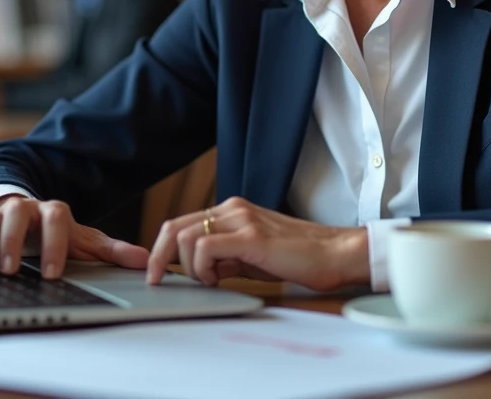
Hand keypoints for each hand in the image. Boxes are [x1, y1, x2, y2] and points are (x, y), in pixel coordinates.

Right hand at [0, 195, 149, 279]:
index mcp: (53, 212)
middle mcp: (25, 208)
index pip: (56, 218)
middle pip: (17, 214)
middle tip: (9, 270)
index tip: (51, 274)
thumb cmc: (55, 234)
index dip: (54, 244)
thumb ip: (109, 251)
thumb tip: (145, 260)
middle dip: (12, 242)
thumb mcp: (81, 241)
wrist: (24, 215)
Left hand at [145, 197, 369, 291]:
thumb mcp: (252, 256)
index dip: (162, 249)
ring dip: (189, 266)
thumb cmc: (297, 258)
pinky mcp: (250, 236)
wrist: (333, 254)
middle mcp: (232, 209)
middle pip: (175, 226)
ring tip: (210, 281)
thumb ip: (225, 257)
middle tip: (157, 280)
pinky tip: (217, 279)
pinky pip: (206, 246)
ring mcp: (241, 219)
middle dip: (159, 256)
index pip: (181, 223)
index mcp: (231, 211)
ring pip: (187, 236)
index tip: (157, 272)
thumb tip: (199, 271)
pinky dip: (202, 267)